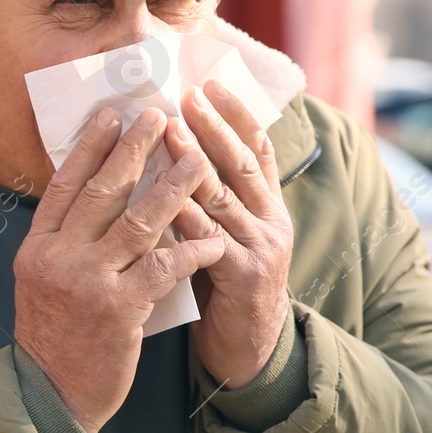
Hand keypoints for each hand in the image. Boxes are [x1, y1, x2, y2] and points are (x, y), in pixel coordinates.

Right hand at [14, 106, 224, 432]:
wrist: (50, 394)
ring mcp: (88, 282)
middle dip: (134, 150)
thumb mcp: (41, 281)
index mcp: (36, 247)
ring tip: (197, 161)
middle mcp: (58, 258)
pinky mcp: (120, 309)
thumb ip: (63, 242)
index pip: (64, 184)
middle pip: (101, 192)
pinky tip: (213, 238)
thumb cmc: (54, 335)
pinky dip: (191, 249)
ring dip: (172, 188)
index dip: (89, 147)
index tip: (112, 115)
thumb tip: (95, 196)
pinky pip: (165, 266)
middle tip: (158, 116)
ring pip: (138, 222)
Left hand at [165, 80, 294, 388]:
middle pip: (242, 162)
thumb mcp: (225, 234)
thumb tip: (177, 155)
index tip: (213, 82)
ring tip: (168, 132)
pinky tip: (161, 198)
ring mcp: (261, 247)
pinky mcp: (243, 276)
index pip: (256, 149)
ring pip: (225, 195)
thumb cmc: (225, 288)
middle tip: (187, 94)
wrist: (249, 350)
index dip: (237, 114)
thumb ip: (210, 200)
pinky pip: (210, 239)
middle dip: (214, 125)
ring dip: (193, 161)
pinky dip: (184, 217)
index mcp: (267, 207)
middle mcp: (270, 220)